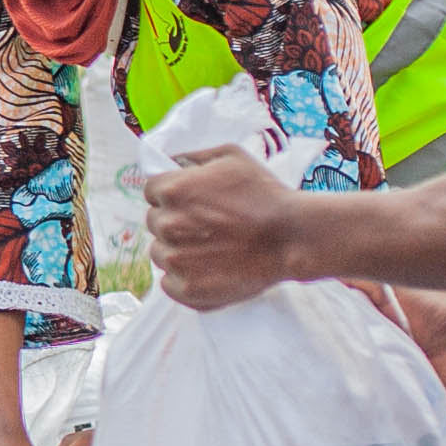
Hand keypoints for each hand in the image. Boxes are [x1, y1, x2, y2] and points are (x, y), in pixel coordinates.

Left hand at [137, 149, 299, 309]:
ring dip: (178, 250)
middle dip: (176, 221)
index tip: (192, 201)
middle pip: (155, 222)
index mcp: (172, 190)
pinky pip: (169, 283)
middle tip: (207, 225)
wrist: (293, 237)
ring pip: (160, 253)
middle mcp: (167, 225)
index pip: (152, 191)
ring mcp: (175, 260)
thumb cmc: (266, 195)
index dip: (172, 195)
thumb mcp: (232, 158)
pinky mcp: (187, 289)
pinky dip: (184, 279)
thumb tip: (173, 161)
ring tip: (210, 248)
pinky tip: (208, 270)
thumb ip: (195, 156)